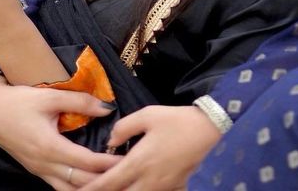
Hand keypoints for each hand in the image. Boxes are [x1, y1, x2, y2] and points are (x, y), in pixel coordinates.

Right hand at [0, 73, 117, 190]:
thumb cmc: (19, 102)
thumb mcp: (50, 95)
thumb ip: (80, 102)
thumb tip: (107, 108)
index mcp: (50, 147)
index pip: (86, 162)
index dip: (108, 163)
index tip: (127, 158)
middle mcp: (44, 165)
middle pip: (80, 182)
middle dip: (103, 180)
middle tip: (125, 173)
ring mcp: (38, 171)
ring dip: (89, 187)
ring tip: (110, 180)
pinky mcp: (36, 170)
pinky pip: (58, 187)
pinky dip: (76, 187)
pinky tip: (88, 180)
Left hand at [82, 105, 220, 190]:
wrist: (208, 130)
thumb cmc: (176, 120)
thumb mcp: (148, 115)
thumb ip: (124, 127)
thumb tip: (110, 141)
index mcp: (138, 162)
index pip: (108, 183)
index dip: (91, 190)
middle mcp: (147, 180)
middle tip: (89, 190)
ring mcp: (160, 187)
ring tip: (112, 186)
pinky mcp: (171, 188)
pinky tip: (134, 185)